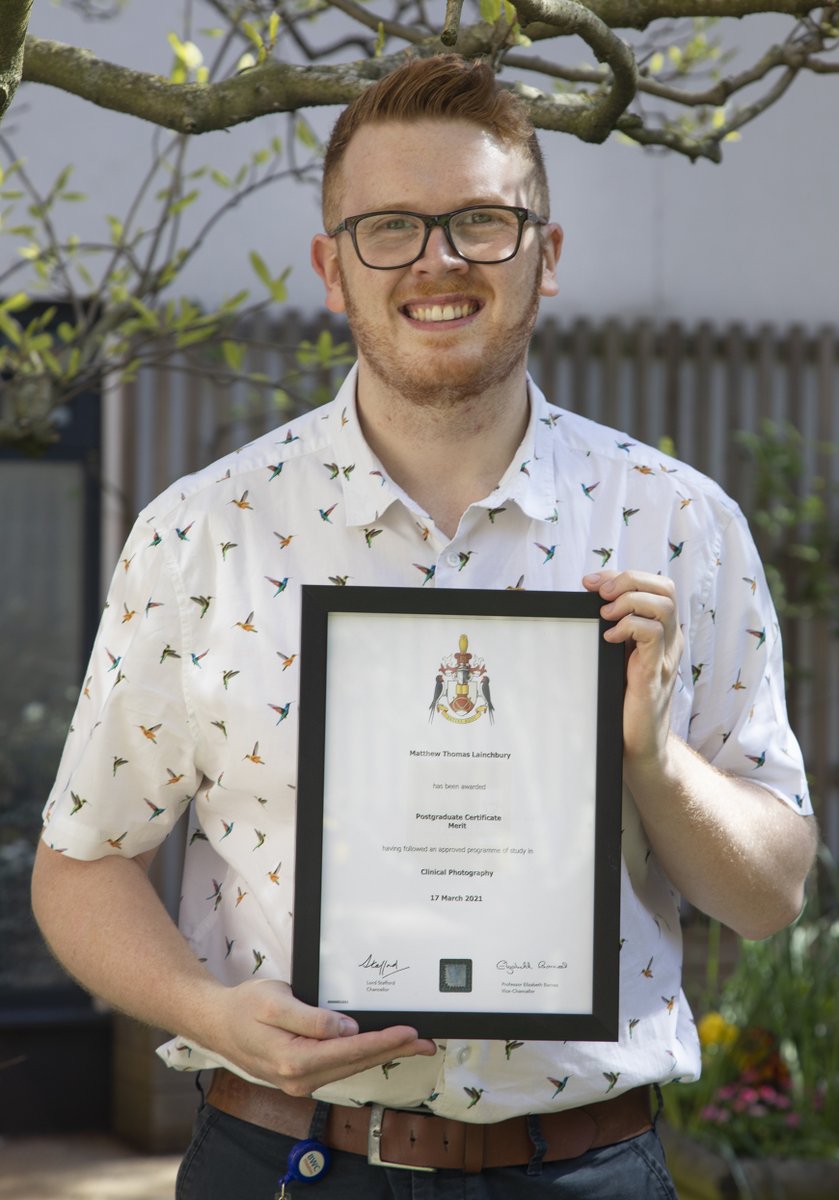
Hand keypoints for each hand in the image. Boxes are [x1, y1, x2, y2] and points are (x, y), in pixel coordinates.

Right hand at [204, 978, 437, 1095]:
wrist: (217, 1024)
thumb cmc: (243, 1008)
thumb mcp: (274, 1002)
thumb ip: (311, 1018)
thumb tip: (347, 1029)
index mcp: (295, 1061)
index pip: (351, 1051)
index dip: (383, 1041)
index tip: (409, 1032)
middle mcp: (300, 1079)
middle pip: (357, 1063)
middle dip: (393, 1050)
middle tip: (425, 1041)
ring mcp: (300, 1082)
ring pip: (350, 1068)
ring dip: (382, 1054)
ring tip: (411, 1044)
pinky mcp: (301, 1076)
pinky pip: (339, 1067)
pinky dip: (362, 1057)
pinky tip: (379, 1047)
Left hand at [582, 570, 683, 777]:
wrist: (639, 743)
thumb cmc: (625, 700)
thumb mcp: (619, 657)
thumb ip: (615, 630)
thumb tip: (589, 602)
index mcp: (663, 633)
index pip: (655, 585)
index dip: (622, 575)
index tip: (590, 582)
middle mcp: (670, 641)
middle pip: (666, 587)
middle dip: (629, 580)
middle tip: (600, 594)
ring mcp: (666, 656)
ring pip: (663, 605)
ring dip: (628, 601)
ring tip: (606, 616)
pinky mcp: (655, 674)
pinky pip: (652, 634)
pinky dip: (628, 626)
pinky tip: (609, 638)